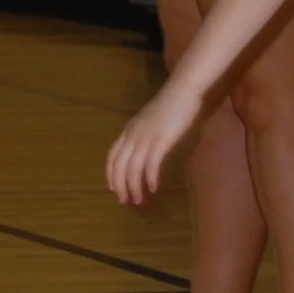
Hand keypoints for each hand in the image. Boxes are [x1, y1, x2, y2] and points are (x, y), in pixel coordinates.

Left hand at [105, 81, 205, 205]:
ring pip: (133, 168)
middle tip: (125, 201)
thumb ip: (143, 133)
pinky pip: (151, 165)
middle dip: (120, 186)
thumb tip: (143, 148)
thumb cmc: (170, 104)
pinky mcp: (160, 141)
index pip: (112, 156)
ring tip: (139, 200)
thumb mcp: (149, 120)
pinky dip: (150, 178)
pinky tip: (153, 188)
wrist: (182, 91)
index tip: (113, 188)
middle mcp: (133, 135)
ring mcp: (146, 138)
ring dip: (134, 187)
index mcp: (129, 130)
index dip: (111, 174)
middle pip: (119, 165)